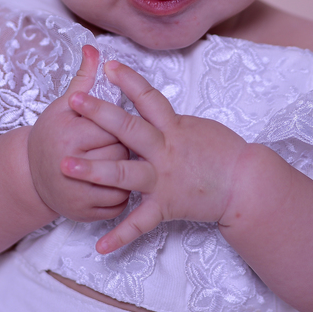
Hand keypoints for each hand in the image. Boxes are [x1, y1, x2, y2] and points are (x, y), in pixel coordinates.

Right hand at [27, 45, 129, 221]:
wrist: (29, 174)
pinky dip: (124, 196)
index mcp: (70, 136)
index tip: (115, 124)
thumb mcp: (63, 104)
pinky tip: (117, 183)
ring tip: (121, 163)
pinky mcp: (85, 215)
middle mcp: (71, 168)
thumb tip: (94, 48)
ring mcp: (78, 196)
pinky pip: (119, 205)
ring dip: (129, 175)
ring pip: (124, 183)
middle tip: (119, 144)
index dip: (119, 126)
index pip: (113, 128)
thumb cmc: (51, 135)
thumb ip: (84, 78)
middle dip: (124, 149)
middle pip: (121, 155)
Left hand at [62, 59, 249, 253]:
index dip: (128, 80)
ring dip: (94, 170)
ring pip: (124, 173)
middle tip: (73, 101)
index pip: (148, 98)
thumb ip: (170, 121)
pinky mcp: (166, 206)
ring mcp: (163, 179)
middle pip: (128, 129)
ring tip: (66, 166)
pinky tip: (100, 246)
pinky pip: (139, 223)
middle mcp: (165, 151)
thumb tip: (151, 108)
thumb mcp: (197, 127)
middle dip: (99, 114)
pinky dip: (120, 235)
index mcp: (174, 128)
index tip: (108, 65)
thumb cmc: (224, 153)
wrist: (246, 185)